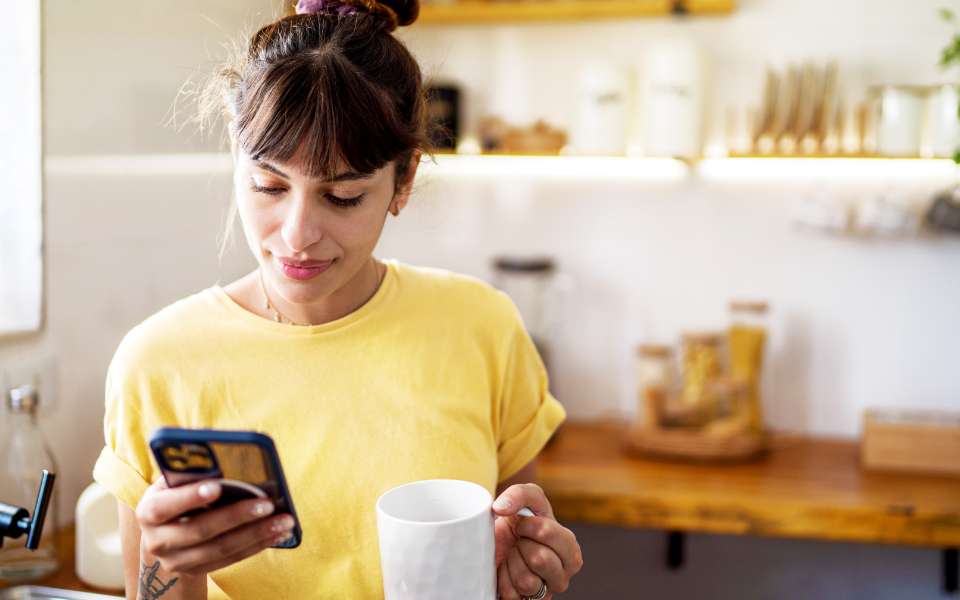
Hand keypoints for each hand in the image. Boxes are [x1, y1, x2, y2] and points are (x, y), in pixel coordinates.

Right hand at [136, 478, 294, 575]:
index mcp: (149, 512)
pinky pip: (232, 559)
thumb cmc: (175, 495)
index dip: (189, 497)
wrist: (164, 536)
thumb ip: (191, 471)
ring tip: (284, 520)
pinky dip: (258, 545)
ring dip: (256, 534)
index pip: (166, 505)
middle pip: (200, 530)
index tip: (217, 486)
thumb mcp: (173, 482)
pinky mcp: (197, 571)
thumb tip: (222, 454)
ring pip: (221, 549)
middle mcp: (158, 541)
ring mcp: (177, 561)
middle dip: (237, 516)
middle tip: (267, 504)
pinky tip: (278, 533)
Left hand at [492, 483, 582, 598]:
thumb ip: (520, 494)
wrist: (495, 545)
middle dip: (520, 545)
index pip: (547, 533)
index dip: (528, 524)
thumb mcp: (525, 499)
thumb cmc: (517, 523)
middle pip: (539, 559)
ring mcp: (546, 593)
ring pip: (526, 581)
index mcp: (570, 550)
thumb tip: (501, 507)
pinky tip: (507, 573)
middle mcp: (563, 576)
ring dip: (512, 564)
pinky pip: (512, 595)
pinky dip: (503, 581)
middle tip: (519, 543)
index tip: (522, 524)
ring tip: (514, 558)